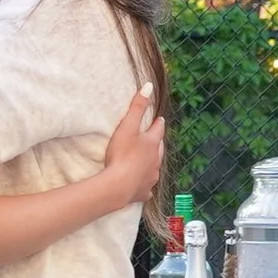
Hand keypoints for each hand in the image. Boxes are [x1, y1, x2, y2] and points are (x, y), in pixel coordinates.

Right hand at [101, 87, 165, 212]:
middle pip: (159, 149)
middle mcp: (156, 160)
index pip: (158, 130)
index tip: (159, 120)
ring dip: (152, 162)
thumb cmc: (122, 153)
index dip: (158, 124)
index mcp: (152, 143)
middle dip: (157, 143)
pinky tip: (144, 186)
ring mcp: (151, 177)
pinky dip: (145, 184)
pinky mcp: (144, 192)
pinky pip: (147, 187)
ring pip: (155, 167)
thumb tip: (149, 86)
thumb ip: (137, 106)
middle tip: (155, 139)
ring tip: (149, 161)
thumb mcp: (128, 126)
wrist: (118, 184)